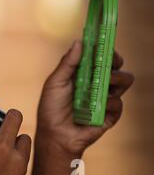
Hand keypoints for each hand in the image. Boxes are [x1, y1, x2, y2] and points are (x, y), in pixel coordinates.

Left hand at [36, 40, 134, 156]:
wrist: (54, 135)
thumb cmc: (51, 108)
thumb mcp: (55, 82)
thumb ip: (68, 63)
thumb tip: (79, 41)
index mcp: (84, 73)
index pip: (100, 56)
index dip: (104, 47)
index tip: (104, 40)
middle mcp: (97, 83)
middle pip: (116, 65)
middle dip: (115, 59)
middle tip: (109, 59)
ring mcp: (106, 98)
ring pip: (124, 80)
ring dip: (116, 77)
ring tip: (105, 80)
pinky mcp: (111, 114)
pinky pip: (118, 103)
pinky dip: (109, 102)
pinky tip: (99, 104)